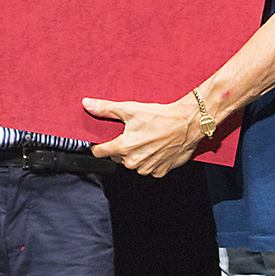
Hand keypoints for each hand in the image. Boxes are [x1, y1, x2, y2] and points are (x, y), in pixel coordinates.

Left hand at [84, 95, 202, 175]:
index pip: (99, 152)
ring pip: (134, 164)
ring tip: (146, 140)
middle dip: (121, 148)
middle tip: (132, 135)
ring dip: (136, 155)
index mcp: (123, 148)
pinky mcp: (161, 171)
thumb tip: (87, 104)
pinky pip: (149, 169)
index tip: (103, 141)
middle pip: (117, 158)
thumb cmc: (160, 116)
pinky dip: (151, 161)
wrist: (188, 123)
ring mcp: (148, 168)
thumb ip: (105, 109)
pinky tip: (156, 148)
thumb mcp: (130, 109)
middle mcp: (133, 162)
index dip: (99, 145)